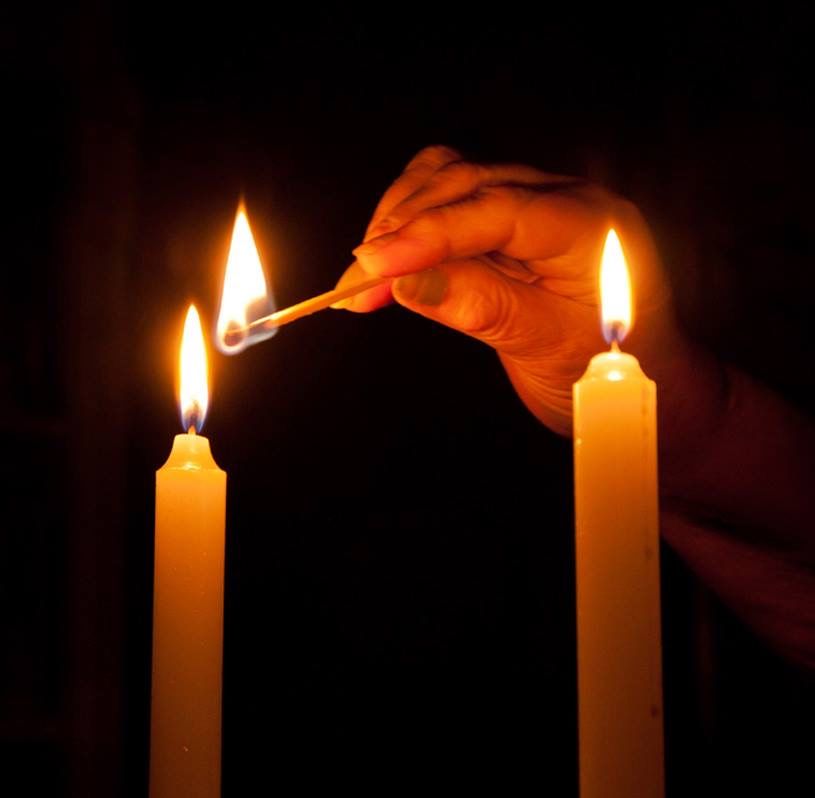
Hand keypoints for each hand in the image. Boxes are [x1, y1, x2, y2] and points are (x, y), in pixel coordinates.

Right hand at [335, 146, 725, 465]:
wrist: (635, 377)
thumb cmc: (608, 367)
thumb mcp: (545, 345)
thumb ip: (480, 306)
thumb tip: (407, 280)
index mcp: (589, 225)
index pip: (497, 207)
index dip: (429, 233)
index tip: (374, 265)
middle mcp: (562, 198)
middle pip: (465, 184)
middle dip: (402, 232)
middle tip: (356, 286)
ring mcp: (535, 202)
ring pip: (450, 182)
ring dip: (399, 223)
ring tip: (365, 280)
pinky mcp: (510, 219)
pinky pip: (452, 201)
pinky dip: (413, 226)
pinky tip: (391, 263)